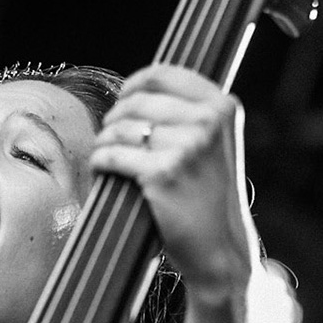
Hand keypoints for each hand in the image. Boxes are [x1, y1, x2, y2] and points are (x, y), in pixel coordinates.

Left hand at [90, 64, 258, 302]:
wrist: (221, 248)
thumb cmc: (210, 195)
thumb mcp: (215, 144)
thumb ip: (191, 113)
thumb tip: (138, 88)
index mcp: (223, 107)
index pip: (163, 74)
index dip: (133, 84)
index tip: (122, 98)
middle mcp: (208, 121)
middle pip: (136, 101)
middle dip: (115, 118)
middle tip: (110, 136)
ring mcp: (187, 146)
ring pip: (120, 128)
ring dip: (104, 140)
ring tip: (105, 153)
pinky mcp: (163, 173)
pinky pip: (112, 154)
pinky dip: (99, 160)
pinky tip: (100, 169)